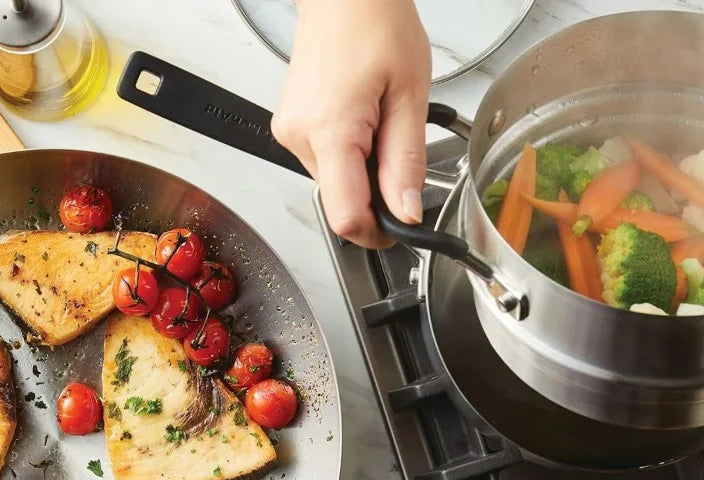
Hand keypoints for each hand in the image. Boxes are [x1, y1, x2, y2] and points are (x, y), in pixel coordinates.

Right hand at [271, 0, 430, 248]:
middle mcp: (300, 135)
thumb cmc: (375, 23)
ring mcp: (292, 132)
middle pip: (343, 203)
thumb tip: (406, 212)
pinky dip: (352, 157)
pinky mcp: (293, 127)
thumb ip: (407, 163)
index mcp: (329, 131)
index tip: (402, 226)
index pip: (346, 216)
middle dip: (378, 196)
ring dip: (366, 173)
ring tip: (381, 125)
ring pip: (337, 185)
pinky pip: (328, 163)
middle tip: (399, 152)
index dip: (377, 232)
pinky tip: (365, 123)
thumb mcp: (411, 96)